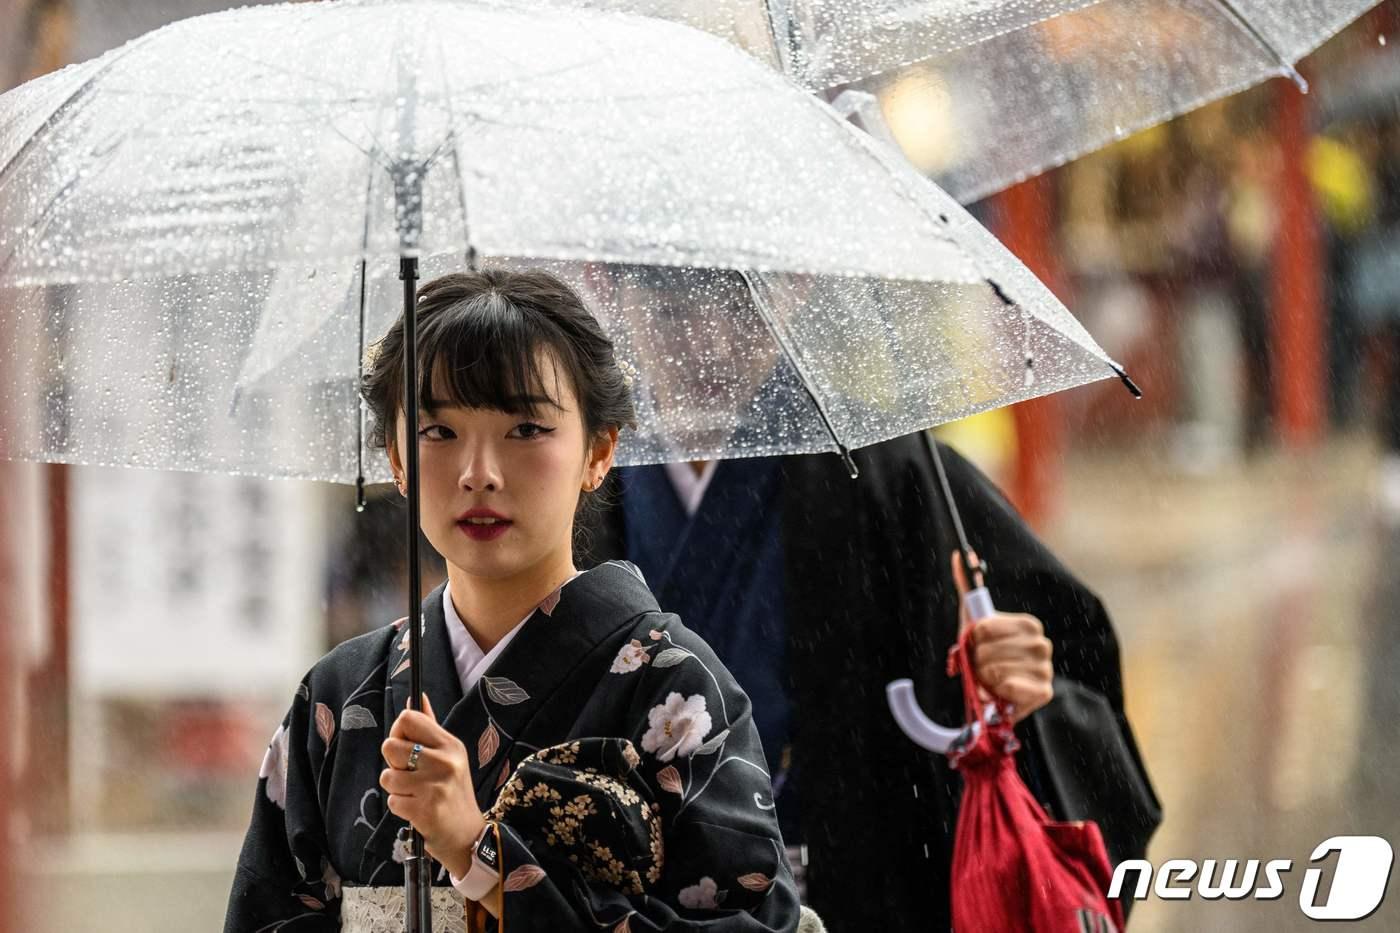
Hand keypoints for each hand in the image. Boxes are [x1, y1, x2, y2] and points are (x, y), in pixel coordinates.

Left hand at [380, 695, 484, 878]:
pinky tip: (417, 810)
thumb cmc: (453, 793)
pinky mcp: (425, 810)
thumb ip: (430, 726)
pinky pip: (392, 801)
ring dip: (396, 789)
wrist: (468, 836)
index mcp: (450, 744)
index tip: (406, 746)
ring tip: (416, 795)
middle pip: (390, 746)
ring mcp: (435, 786)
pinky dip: (400, 808)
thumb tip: (416, 698)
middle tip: (411, 775)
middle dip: (393, 763)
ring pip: (388, 776)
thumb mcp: (450, 756)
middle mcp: (445, 761)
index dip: (399, 732)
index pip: (408, 719)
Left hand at [951, 551, 1053, 723]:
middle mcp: (1042, 643)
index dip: (972, 640)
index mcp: (1028, 624)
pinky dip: (997, 694)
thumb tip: (961, 554)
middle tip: (984, 666)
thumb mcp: (975, 620)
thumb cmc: (988, 654)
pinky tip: (1003, 693)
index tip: (978, 644)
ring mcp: (1046, 669)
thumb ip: (969, 588)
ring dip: (985, 680)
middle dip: (976, 662)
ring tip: (993, 680)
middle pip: (985, 651)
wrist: (1000, 693)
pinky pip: (1006, 689)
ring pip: (993, 671)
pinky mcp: (1044, 693)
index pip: (982, 628)